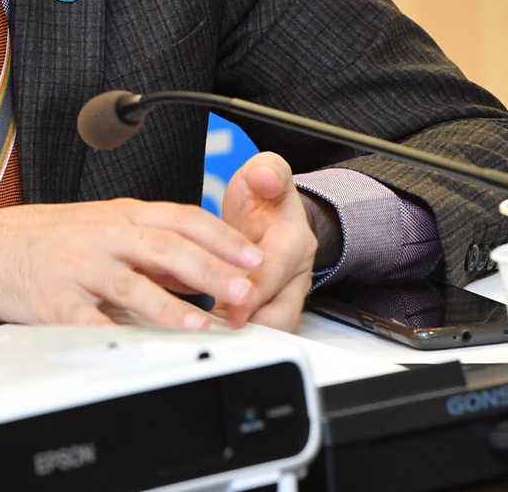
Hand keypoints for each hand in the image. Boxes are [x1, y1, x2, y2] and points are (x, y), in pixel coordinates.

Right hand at [0, 198, 265, 329]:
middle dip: (211, 266)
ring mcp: (78, 264)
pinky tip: (137, 343)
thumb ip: (148, 249)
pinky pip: (88, 315)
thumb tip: (199, 270)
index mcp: (120, 216)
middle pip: (166, 245)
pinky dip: (115, 329)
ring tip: (206, 321)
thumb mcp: (103, 230)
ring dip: (173, 302)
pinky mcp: (53, 296)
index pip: (182, 218)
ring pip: (132, 278)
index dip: (221, 236)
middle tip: (246, 286)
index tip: (254, 254)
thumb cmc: (46, 239)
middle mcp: (104, 234)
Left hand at [217, 153, 318, 329]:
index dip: (254, 290)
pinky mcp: (270, 307)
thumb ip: (266, 171)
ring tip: (210, 336)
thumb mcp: (264, 172)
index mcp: (295, 241)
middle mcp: (296, 273)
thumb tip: (265, 177)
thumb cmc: (265, 197)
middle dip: (251, 323)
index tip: (231, 304)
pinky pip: (258, 327)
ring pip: (273, 326)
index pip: (276, 272)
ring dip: (244, 333)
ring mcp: (285, 293)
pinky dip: (237, 333)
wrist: (271, 213)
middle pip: (281, 312)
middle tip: (217, 329)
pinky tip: (210, 333)